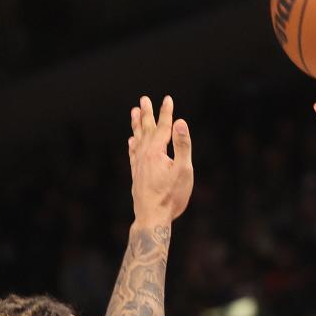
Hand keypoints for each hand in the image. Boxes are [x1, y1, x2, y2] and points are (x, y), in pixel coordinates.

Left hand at [128, 95, 193, 226]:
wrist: (152, 216)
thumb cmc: (171, 196)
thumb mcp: (184, 170)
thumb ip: (183, 145)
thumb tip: (180, 122)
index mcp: (157, 152)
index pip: (163, 127)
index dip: (166, 112)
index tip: (168, 99)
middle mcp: (145, 155)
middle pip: (147, 130)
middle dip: (147, 113)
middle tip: (144, 99)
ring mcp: (138, 165)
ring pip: (137, 139)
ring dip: (137, 125)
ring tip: (134, 113)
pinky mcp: (136, 175)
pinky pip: (133, 154)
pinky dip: (132, 144)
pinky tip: (131, 142)